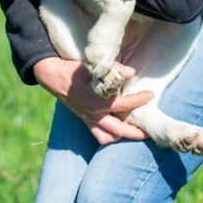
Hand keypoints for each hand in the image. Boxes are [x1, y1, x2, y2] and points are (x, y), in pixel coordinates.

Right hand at [32, 57, 153, 144]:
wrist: (52, 76)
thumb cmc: (72, 69)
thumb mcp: (90, 66)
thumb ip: (112, 69)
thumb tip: (131, 72)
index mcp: (96, 100)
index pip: (124, 104)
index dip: (139, 100)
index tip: (151, 95)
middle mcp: (94, 113)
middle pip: (120, 129)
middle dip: (137, 132)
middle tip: (149, 131)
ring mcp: (89, 119)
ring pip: (109, 136)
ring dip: (123, 135)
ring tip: (135, 132)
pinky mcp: (85, 120)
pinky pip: (99, 135)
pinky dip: (109, 136)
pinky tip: (118, 131)